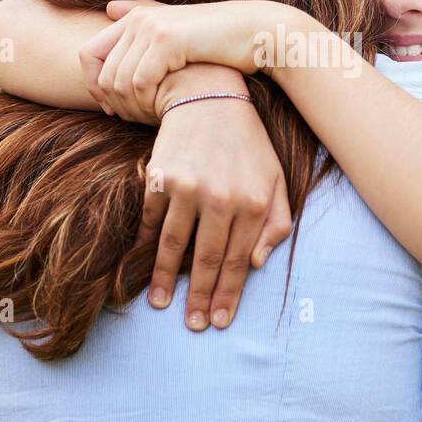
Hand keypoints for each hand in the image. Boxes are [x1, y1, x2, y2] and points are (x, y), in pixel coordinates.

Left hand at [78, 0, 282, 120]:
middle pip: (100, 73)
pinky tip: (163, 109)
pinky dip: (146, 103)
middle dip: (113, 103)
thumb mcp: (179, 34)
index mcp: (135, 17)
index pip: (86, 54)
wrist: (258, 33)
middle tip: (133, 119)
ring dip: (131, 107)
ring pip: (117, 82)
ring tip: (151, 116)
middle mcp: (137, 19)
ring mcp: (150, 29)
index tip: (113, 108)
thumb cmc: (221, 41)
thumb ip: (146, 22)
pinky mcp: (167, 41)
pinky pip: (138, 83)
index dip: (94, 85)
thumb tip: (110, 8)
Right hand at [138, 75, 291, 331]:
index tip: (218, 321)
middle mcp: (221, 197)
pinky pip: (153, 219)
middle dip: (199, 297)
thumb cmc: (248, 144)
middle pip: (206, 259)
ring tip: (161, 305)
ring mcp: (188, 186)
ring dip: (166, 279)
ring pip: (175, 245)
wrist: (209, 96)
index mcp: (253, 201)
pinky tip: (144, 266)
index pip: (238, 260)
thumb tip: (256, 265)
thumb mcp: (276, 178)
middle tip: (192, 326)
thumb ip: (277, 223)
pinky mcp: (161, 175)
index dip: (227, 294)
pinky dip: (147, 245)